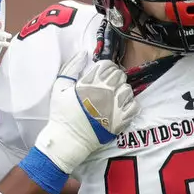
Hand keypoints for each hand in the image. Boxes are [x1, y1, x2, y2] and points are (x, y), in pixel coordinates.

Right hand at [34, 51, 137, 173]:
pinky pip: (134, 105)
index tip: (101, 75)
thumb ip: (71, 67)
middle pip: (120, 75)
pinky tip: (119, 107)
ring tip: (112, 98)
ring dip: (121, 91)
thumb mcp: (59, 88)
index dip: (105, 68)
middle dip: (114, 78)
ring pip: (128, 89)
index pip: (108, 65)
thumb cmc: (62, 114)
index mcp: (90, 83)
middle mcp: (105, 92)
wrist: (68, 141)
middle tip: (107, 86)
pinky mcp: (122, 120)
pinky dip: (129, 105)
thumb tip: (83, 53)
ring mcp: (115, 106)